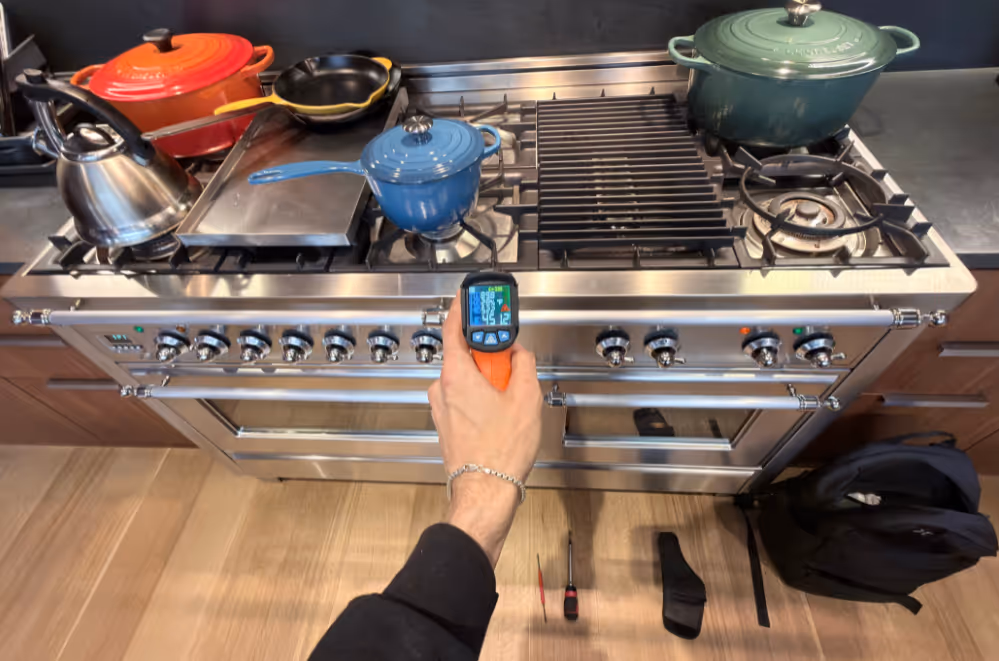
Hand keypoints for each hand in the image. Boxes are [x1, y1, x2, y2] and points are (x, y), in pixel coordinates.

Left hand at [428, 292, 542, 564]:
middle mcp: (441, 389)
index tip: (471, 299)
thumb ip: (523, 365)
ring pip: (465, 380)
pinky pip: (463, 399)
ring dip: (487, 381)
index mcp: (455, 375)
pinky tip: (501, 414)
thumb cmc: (500, 450)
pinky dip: (481, 398)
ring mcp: (441, 409)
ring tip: (510, 398)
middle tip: (510, 361)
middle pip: (464, 356)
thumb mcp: (526, 398)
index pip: (453, 329)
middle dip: (489, 356)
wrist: (486, 490)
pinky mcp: (446, 425)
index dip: (463, 310)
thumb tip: (520, 354)